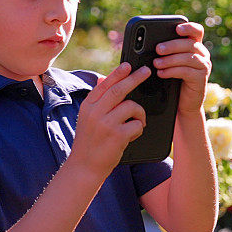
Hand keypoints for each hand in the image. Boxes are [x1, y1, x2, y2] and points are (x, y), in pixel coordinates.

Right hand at [69, 62, 150, 178]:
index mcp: (88, 106)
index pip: (105, 85)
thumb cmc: (90, 141)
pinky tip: (131, 135)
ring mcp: (106, 124)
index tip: (128, 65)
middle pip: (119, 90)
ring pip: (131, 106)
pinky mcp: (117, 136)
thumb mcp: (88, 118)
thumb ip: (97, 99)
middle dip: (135, 78)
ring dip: (139, 113)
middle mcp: (95, 113)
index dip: (118, 73)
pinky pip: (136, 124)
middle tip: (146, 71)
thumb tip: (104, 78)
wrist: (84, 167)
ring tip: (137, 122)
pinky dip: (138, 128)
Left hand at [153, 22, 211, 115]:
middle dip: (172, 45)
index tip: (177, 28)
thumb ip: (163, 52)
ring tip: (156, 63)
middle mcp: (202, 54)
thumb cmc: (172, 81)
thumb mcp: (168, 63)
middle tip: (158, 49)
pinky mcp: (201, 79)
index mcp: (195, 46)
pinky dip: (172, 71)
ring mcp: (204, 66)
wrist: (181, 104)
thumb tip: (145, 44)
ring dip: (170, 59)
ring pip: (188, 57)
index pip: (196, 31)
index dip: (188, 27)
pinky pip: (187, 71)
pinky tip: (161, 73)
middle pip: (190, 44)